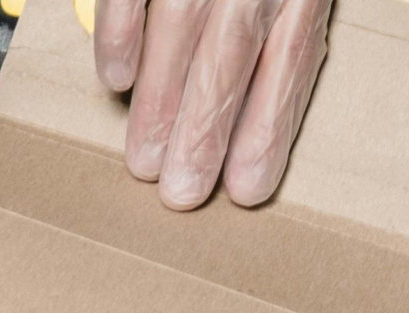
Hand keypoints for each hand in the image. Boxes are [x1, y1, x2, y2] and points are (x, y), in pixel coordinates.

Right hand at [93, 0, 334, 210]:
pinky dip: (119, 30)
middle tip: (182, 191)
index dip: (268, 127)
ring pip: (179, 25)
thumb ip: (287, 35)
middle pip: (230, 54)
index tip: (247, 189)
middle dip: (204, 129)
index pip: (291, 59)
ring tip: (144, 161)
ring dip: (160, 99)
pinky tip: (117, 79)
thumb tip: (254, 122)